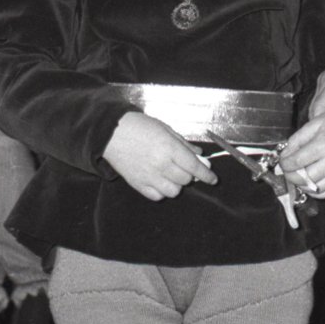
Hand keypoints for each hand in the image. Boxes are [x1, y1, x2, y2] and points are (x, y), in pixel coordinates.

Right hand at [103, 111, 217, 200]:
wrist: (111, 133)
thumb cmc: (139, 127)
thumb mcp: (165, 129)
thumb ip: (183, 144)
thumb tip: (199, 154)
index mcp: (169, 149)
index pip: (194, 167)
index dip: (206, 175)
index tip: (213, 179)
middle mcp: (160, 165)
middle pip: (185, 180)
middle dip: (190, 175)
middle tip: (186, 168)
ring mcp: (148, 176)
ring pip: (173, 191)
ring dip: (177, 185)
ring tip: (171, 175)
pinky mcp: (137, 184)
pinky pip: (156, 196)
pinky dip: (162, 191)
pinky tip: (160, 181)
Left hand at [277, 104, 324, 198]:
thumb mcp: (311, 125)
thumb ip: (295, 141)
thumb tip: (284, 158)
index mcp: (323, 145)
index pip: (296, 162)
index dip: (284, 164)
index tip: (283, 162)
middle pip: (303, 178)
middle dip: (290, 176)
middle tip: (288, 170)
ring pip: (313, 189)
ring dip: (301, 185)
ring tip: (299, 175)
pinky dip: (315, 192)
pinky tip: (310, 183)